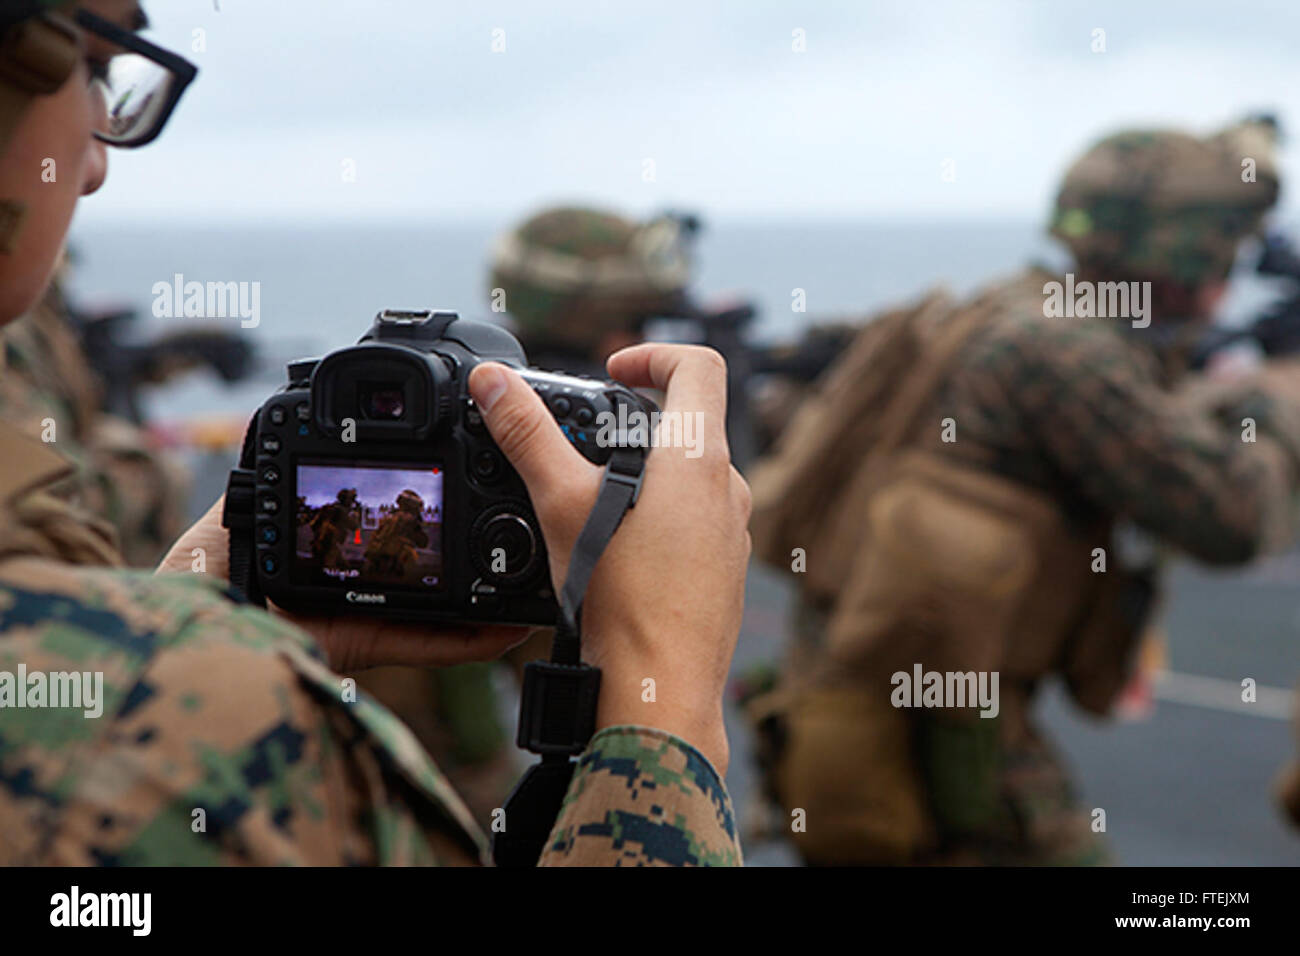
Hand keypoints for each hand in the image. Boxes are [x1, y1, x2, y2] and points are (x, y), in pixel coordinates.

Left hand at [156, 498, 529, 671]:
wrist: (183, 642)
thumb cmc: (194, 582)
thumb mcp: (233, 516)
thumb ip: (268, 483)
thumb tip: (288, 437)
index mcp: (323, 556)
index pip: (387, 535)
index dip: (426, 519)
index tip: (464, 487)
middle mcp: (350, 589)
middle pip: (425, 570)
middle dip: (472, 553)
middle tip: (516, 532)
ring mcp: (362, 623)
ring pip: (439, 610)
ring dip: (487, 598)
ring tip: (530, 575)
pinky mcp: (365, 649)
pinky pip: (427, 644)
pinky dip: (472, 638)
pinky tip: (508, 624)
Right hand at [468, 345, 750, 773]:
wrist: (656, 692)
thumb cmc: (619, 600)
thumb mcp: (559, 502)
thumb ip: (526, 434)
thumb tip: (493, 381)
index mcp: (700, 457)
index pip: (699, 364)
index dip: (653, 352)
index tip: (613, 368)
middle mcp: (730, 489)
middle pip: (692, 420)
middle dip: (636, 418)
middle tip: (585, 439)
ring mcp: (733, 533)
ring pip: (692, 476)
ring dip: (645, 471)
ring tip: (591, 501)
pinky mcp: (724, 571)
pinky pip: (694, 523)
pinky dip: (657, 516)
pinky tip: (615, 551)